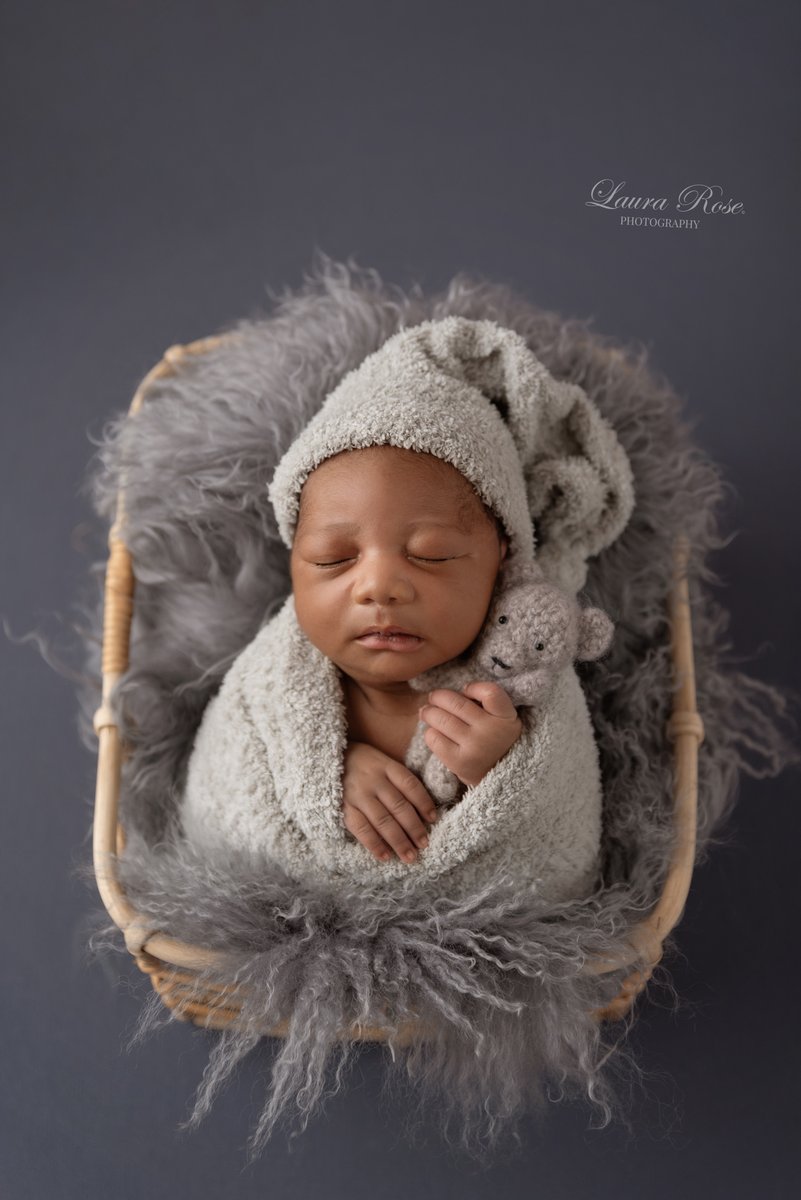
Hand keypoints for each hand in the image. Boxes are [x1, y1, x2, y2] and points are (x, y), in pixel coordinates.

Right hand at [341, 741, 437, 864]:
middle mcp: (373, 780)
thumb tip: (421, 809)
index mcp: (386, 766)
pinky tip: (386, 856)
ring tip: (410, 856)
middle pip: (399, 806)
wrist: (327, 760)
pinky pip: (361, 828)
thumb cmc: (362, 765)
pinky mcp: (344, 808)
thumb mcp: (381, 762)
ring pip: (383, 820)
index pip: (410, 785)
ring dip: (398, 841)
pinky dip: (374, 844)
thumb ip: (398, 780)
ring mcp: (358, 794)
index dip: (424, 802)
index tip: (433, 819)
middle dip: (414, 828)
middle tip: (424, 844)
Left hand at [418, 682, 522, 788]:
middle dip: (438, 696)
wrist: (501, 780)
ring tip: (426, 712)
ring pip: (440, 718)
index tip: (466, 691)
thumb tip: (449, 694)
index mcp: (506, 717)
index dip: (473, 687)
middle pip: (456, 702)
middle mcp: (491, 731)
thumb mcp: (502, 720)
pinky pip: (434, 738)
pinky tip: (434, 732)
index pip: (490, 692)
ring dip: (429, 712)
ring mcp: (474, 747)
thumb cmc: (495, 741)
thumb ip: (484, 703)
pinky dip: (430, 732)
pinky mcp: (459, 762)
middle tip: (433, 698)